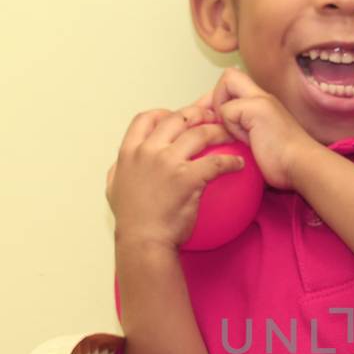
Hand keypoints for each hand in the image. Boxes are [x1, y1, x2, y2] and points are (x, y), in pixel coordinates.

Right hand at [105, 103, 244, 247]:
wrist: (143, 241)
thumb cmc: (131, 221)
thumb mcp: (114, 189)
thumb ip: (118, 172)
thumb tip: (121, 165)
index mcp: (129, 152)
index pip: (145, 118)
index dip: (164, 112)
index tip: (176, 116)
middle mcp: (148, 151)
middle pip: (177, 119)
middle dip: (198, 113)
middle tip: (212, 117)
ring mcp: (168, 162)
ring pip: (199, 134)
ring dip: (219, 130)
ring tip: (231, 134)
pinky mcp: (189, 178)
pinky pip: (216, 162)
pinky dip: (231, 161)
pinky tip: (239, 164)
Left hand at [211, 68, 318, 189]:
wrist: (303, 165)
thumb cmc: (284, 161)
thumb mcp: (261, 140)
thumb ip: (246, 130)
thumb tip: (223, 131)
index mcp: (264, 102)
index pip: (235, 81)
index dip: (219, 96)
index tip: (218, 120)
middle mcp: (262, 96)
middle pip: (229, 75)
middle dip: (215, 97)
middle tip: (217, 122)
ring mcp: (261, 100)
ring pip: (225, 85)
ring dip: (222, 112)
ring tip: (236, 134)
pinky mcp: (257, 108)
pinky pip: (227, 110)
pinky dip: (231, 127)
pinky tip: (247, 140)